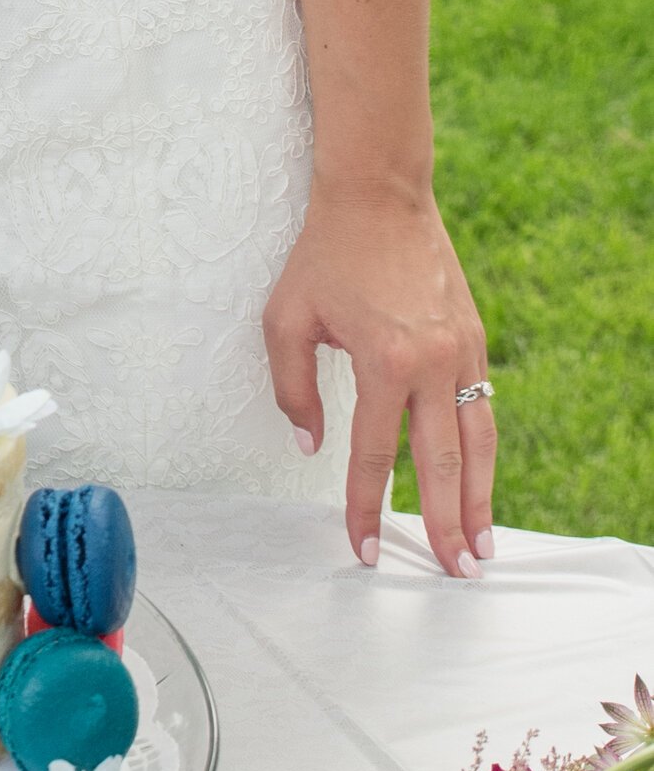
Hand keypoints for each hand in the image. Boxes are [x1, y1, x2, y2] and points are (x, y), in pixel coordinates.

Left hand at [263, 177, 493, 579]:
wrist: (380, 195)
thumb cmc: (324, 255)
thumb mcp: (286, 318)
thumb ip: (292, 388)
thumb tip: (311, 446)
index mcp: (385, 362)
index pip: (374, 456)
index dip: (366, 508)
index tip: (362, 549)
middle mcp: (434, 364)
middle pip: (442, 466)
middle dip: (446, 526)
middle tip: (450, 575)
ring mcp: (463, 353)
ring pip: (478, 445)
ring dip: (481, 501)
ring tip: (480, 550)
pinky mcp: (475, 341)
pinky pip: (484, 411)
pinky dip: (484, 454)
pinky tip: (480, 484)